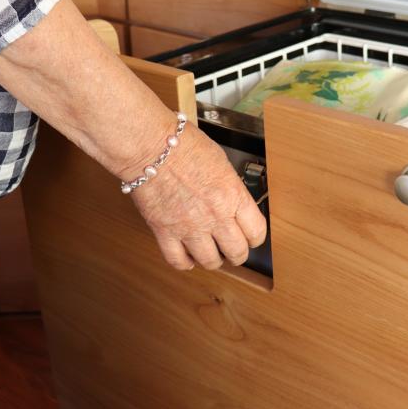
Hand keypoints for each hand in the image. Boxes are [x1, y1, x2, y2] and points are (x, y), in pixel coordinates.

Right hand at [131, 128, 266, 269]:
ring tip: (211, 252)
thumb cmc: (183, 146)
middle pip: (237, 252)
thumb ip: (230, 189)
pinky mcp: (164, 231)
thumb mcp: (221, 163)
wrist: (150, 146)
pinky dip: (185, 262)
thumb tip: (234, 203)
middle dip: (238, 253)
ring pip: (210, 261)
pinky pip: (178, 260)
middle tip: (233, 248)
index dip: (256, 237)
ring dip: (213, 259)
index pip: (257, 231)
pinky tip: (188, 256)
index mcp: (232, 196)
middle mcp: (215, 215)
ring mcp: (189, 226)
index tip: (252, 236)